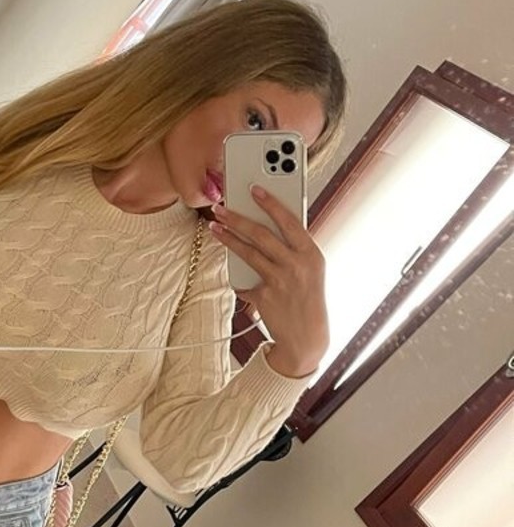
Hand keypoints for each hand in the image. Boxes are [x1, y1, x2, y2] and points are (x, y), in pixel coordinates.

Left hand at [209, 187, 328, 377]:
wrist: (306, 337)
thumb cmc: (307, 298)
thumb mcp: (310, 270)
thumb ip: (294, 249)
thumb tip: (268, 226)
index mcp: (312, 253)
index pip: (289, 221)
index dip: (270, 203)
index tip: (254, 189)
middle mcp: (297, 265)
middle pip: (261, 234)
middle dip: (238, 218)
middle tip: (220, 207)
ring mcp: (280, 280)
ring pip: (248, 252)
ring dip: (228, 238)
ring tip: (214, 227)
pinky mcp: (265, 296)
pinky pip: (245, 281)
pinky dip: (239, 278)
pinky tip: (232, 271)